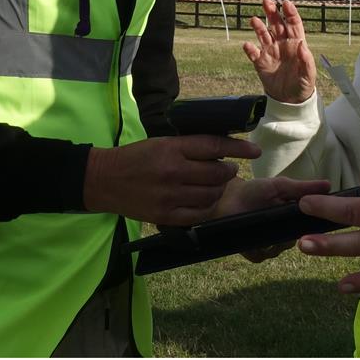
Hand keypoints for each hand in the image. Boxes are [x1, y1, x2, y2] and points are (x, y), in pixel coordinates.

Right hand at [83, 134, 259, 226]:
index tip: (254, 150)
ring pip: (211, 195)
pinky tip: (207, 200)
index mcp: (172, 148)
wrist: (105, 180)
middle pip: (217, 172)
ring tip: (217, 184)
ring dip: (220, 189)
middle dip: (229, 170)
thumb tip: (221, 150)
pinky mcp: (165, 216)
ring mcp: (169, 196)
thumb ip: (189, 147)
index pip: (214, 145)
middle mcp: (173, 171)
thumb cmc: (136, 157)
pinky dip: (208, 207)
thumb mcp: (162, 143)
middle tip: (229, 168)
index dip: (238, 148)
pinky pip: (199, 214)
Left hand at [211, 174, 330, 262]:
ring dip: (277, 241)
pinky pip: (262, 255)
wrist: (225, 197)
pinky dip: (261, 248)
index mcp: (290, 217)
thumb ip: (303, 188)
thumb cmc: (253, 190)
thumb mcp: (280, 186)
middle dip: (295, 234)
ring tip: (272, 229)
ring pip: (280, 249)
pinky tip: (259, 237)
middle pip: (296, 239)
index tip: (318, 222)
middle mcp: (281, 233)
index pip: (308, 226)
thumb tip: (329, 185)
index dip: (314, 226)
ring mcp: (267, 243)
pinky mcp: (252, 252)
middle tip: (291, 226)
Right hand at [242, 0, 317, 103]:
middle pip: (277, 24)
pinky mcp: (261, 62)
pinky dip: (250, 49)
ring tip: (253, 20)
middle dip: (272, 12)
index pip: (293, 24)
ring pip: (263, 35)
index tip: (286, 3)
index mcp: (296, 43)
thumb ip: (306, 60)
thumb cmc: (302, 84)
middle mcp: (282, 44)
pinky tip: (247, 45)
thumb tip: (302, 45)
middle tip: (266, 1)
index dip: (290, 13)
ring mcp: (270, 52)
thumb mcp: (308, 75)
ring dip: (258, 27)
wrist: (290, 100)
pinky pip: (253, 53)